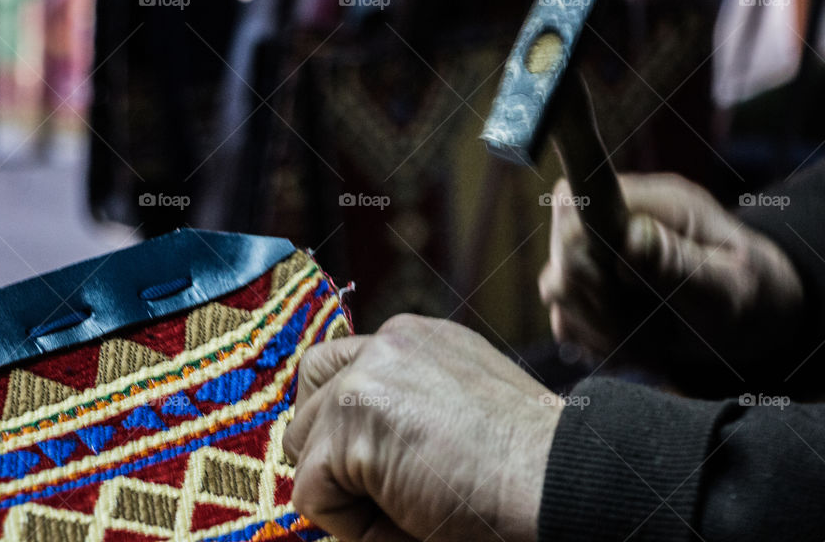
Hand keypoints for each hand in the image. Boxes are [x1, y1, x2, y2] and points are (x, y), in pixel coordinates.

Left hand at [283, 314, 561, 541]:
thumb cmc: (526, 469)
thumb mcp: (462, 415)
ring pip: (304, 449)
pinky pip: (311, 492)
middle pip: (307, 395)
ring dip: (343, 491)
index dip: (338, 423)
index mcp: (415, 341)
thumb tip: (346, 456)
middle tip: (374, 492)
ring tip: (406, 510)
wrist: (560, 482)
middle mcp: (388, 343)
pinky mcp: (354, 418)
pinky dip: (351, 526)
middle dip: (325, 450)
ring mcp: (368, 376)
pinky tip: (409, 521)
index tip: (368, 466)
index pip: (336, 368)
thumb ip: (406, 411)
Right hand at [539, 174, 803, 374]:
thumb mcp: (727, 286)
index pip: (573, 201)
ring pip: (556, 292)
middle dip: (599, 305)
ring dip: (600, 330)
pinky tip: (635, 345)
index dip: (577, 248)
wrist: (752, 320)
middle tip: (647, 330)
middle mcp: (614, 221)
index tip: (618, 287)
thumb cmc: (751, 296)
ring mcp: (596, 256)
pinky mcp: (588, 289)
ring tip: (649, 342)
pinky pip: (564, 319)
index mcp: (651, 202)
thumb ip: (677, 262)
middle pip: (561, 255)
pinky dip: (597, 343)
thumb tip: (627, 239)